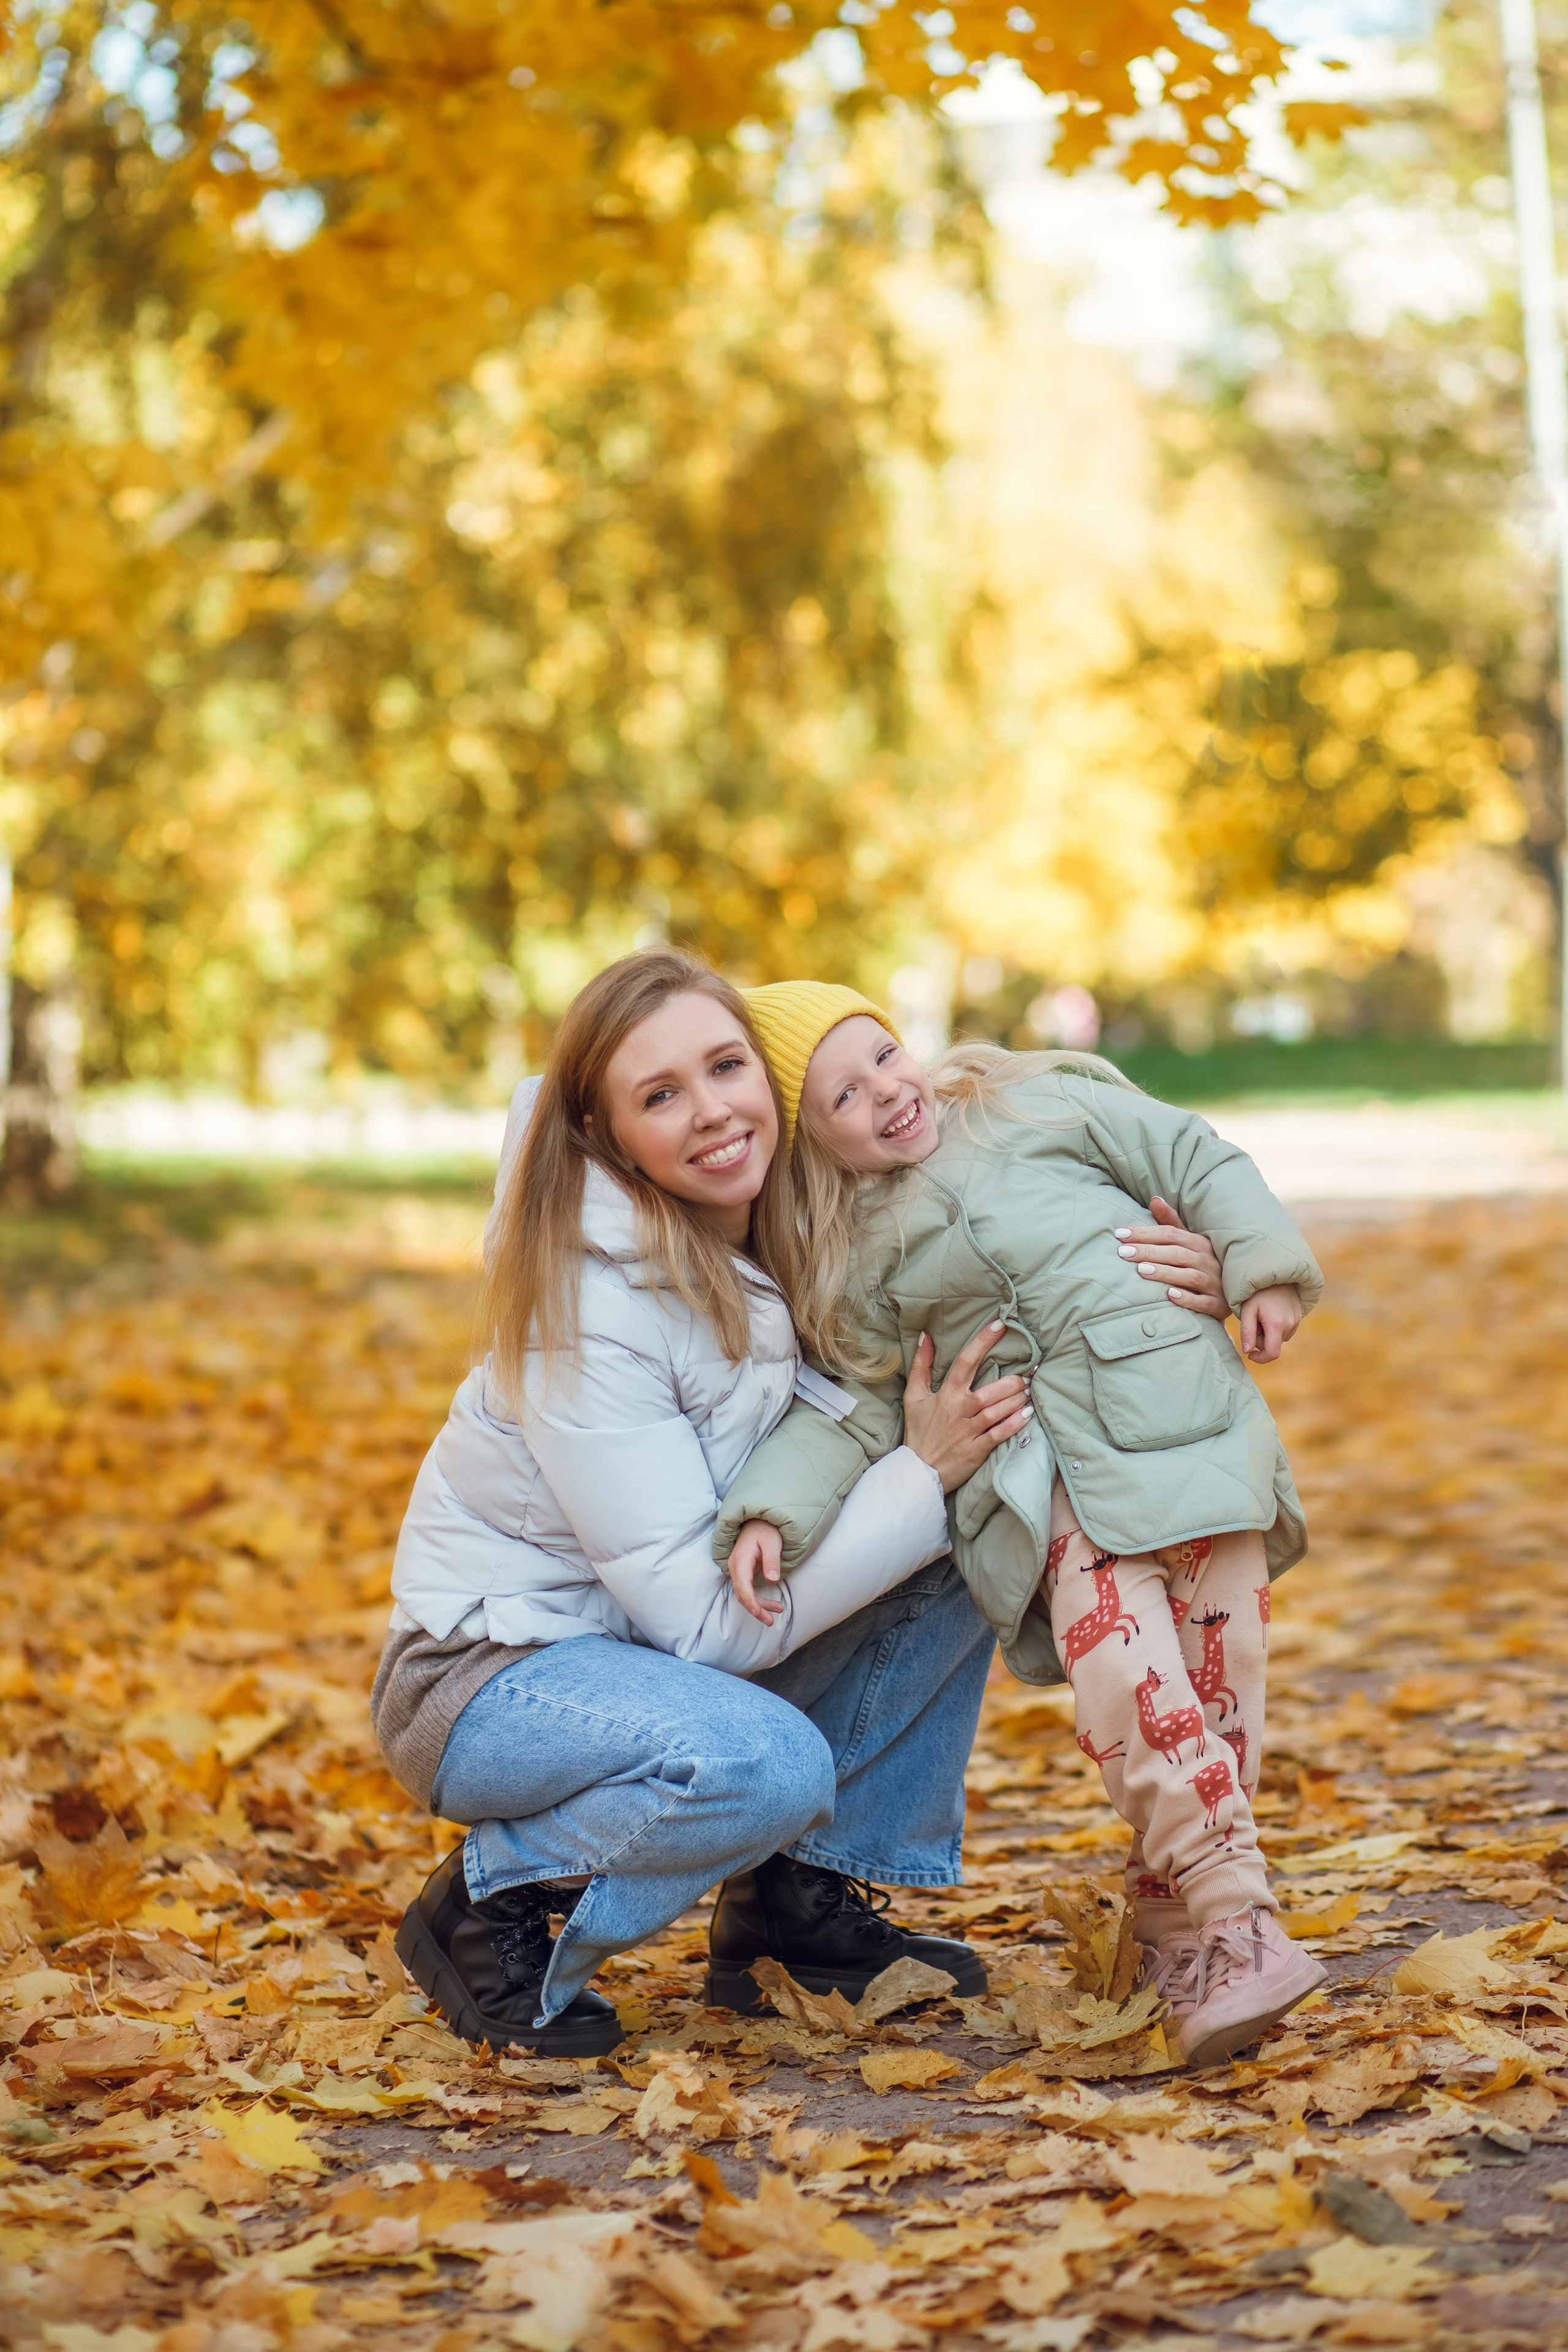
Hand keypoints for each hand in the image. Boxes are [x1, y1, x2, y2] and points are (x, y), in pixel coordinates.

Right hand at [728, 1520, 784, 1622]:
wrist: (758, 1522)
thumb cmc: (766, 1530)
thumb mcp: (773, 1542)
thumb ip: (772, 1560)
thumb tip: (772, 1580)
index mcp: (741, 1559)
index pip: (742, 1585)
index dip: (750, 1601)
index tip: (758, 1612)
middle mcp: (735, 1566)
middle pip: (741, 1593)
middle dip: (755, 1609)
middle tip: (771, 1621)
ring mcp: (737, 1570)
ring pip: (744, 1594)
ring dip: (758, 1606)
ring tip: (777, 1611)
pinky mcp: (743, 1573)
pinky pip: (747, 1590)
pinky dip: (757, 1599)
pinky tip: (770, 1605)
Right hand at [903, 1320, 1032, 1493]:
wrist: (918, 1470)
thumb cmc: (918, 1431)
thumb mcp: (914, 1396)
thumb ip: (921, 1366)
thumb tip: (927, 1337)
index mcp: (946, 1394)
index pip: (965, 1361)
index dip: (982, 1341)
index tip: (999, 1325)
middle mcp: (959, 1410)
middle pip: (989, 1391)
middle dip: (1011, 1381)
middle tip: (1027, 1373)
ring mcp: (969, 1431)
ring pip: (997, 1411)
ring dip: (1016, 1399)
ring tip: (1028, 1389)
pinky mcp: (978, 1449)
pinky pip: (1000, 1434)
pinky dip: (1015, 1423)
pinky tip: (1028, 1414)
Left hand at [1114, 1196, 1225, 1318]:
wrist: (1233, 1294)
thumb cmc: (1202, 1264)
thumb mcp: (1190, 1242)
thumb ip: (1171, 1223)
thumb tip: (1154, 1199)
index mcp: (1200, 1243)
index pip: (1171, 1234)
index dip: (1146, 1233)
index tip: (1120, 1234)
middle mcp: (1209, 1261)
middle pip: (1177, 1254)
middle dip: (1149, 1251)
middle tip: (1123, 1252)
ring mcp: (1215, 1284)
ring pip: (1190, 1277)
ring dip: (1165, 1273)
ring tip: (1141, 1270)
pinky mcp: (1217, 1305)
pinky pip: (1203, 1302)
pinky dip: (1187, 1298)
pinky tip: (1170, 1296)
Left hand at [1239, 1283, 1301, 1362]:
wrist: (1277, 1274)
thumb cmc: (1258, 1291)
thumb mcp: (1247, 1310)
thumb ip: (1247, 1332)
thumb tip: (1247, 1351)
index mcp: (1277, 1324)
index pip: (1272, 1353)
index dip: (1260, 1358)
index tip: (1250, 1354)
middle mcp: (1290, 1325)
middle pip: (1272, 1345)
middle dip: (1260, 1339)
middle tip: (1254, 1321)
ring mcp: (1297, 1321)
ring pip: (1278, 1338)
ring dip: (1268, 1332)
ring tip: (1263, 1314)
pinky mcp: (1299, 1317)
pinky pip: (1285, 1330)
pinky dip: (1276, 1327)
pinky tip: (1271, 1312)